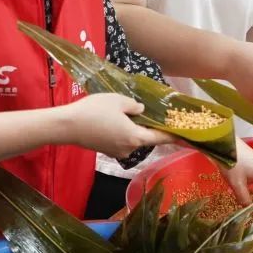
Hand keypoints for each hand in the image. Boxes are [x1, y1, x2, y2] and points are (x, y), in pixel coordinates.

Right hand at [54, 93, 175, 158]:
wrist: (67, 126)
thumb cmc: (94, 111)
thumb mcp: (118, 101)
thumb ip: (134, 106)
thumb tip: (141, 111)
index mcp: (136, 137)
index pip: (160, 138)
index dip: (173, 136)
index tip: (185, 137)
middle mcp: (129, 148)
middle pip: (144, 137)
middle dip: (146, 126)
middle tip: (145, 111)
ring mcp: (116, 151)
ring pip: (130, 138)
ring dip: (130, 128)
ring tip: (120, 112)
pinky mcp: (106, 150)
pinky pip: (119, 140)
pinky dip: (120, 131)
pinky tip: (110, 120)